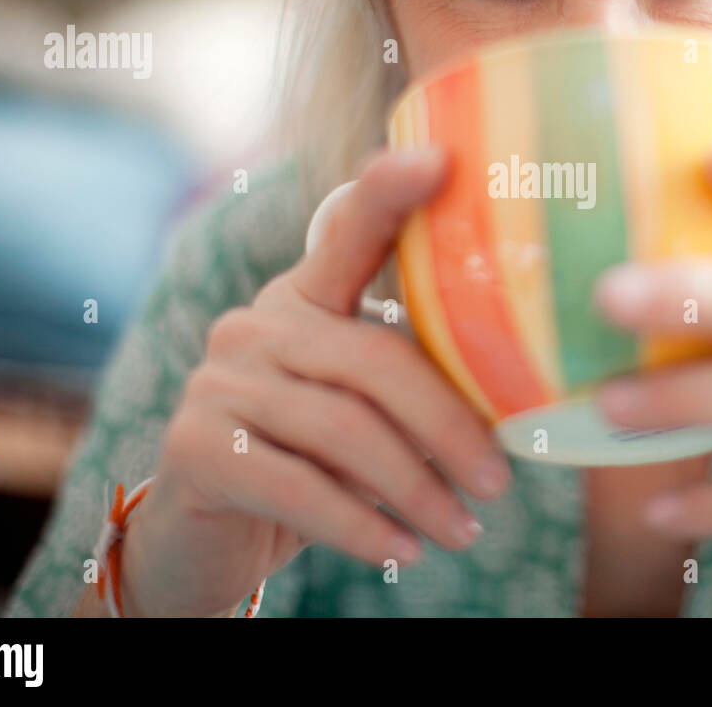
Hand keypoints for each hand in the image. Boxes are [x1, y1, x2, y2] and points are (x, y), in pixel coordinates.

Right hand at [118, 148, 511, 615]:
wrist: (208, 535)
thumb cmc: (311, 461)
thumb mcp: (361, 410)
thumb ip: (410, 379)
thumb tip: (515, 391)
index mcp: (304, 299)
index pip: (347, 234)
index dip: (389, 194)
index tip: (439, 161)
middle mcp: (255, 325)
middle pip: (373, 359)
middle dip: (449, 426)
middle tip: (500, 481)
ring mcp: (218, 382)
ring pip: (345, 429)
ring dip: (416, 489)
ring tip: (464, 530)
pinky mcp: (196, 446)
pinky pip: (301, 487)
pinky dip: (363, 526)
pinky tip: (403, 551)